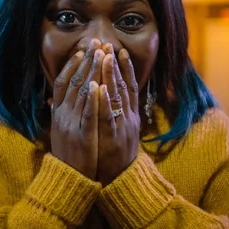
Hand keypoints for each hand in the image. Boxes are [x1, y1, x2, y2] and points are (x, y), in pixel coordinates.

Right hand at [50, 39, 104, 179]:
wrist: (67, 181)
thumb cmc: (68, 155)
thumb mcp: (59, 131)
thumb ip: (59, 114)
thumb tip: (53, 99)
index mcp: (58, 114)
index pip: (62, 83)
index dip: (72, 65)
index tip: (82, 51)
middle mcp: (62, 116)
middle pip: (74, 82)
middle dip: (87, 61)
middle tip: (97, 43)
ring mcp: (71, 126)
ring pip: (82, 93)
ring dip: (92, 72)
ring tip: (102, 54)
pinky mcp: (83, 138)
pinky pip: (88, 115)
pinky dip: (93, 100)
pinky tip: (99, 85)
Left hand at [96, 44, 140, 185]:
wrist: (119, 183)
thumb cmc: (113, 157)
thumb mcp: (117, 133)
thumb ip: (113, 116)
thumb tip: (105, 99)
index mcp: (129, 116)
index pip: (127, 87)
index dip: (124, 69)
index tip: (118, 51)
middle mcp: (128, 119)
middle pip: (122, 87)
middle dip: (115, 65)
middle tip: (109, 45)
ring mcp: (120, 128)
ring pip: (116, 97)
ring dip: (110, 76)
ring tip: (105, 56)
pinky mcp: (111, 139)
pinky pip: (106, 117)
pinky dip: (103, 101)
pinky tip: (99, 86)